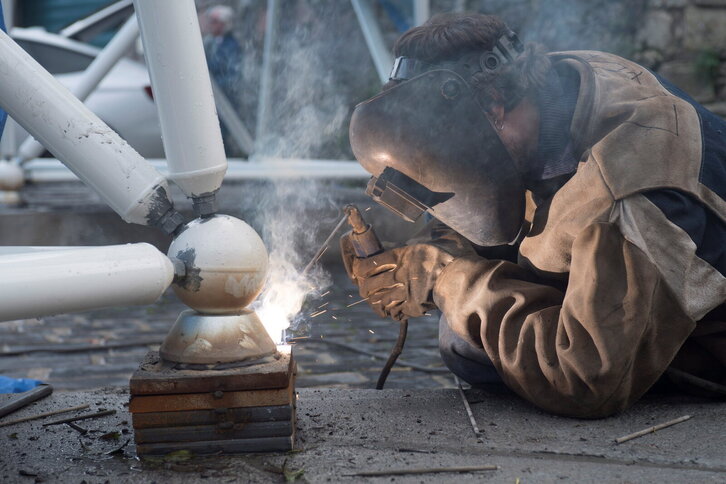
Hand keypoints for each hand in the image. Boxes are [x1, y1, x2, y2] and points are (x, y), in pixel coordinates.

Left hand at [340, 235, 472, 320]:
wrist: (464, 279)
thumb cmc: (454, 256)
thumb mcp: (441, 238)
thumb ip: (432, 233)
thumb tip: (434, 221)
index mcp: (402, 256)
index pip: (369, 264)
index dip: (359, 269)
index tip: (357, 271)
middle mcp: (399, 274)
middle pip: (369, 285)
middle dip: (364, 288)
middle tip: (366, 288)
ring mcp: (404, 292)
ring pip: (378, 300)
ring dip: (376, 301)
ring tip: (377, 301)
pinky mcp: (413, 307)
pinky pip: (394, 313)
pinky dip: (391, 313)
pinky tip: (391, 311)